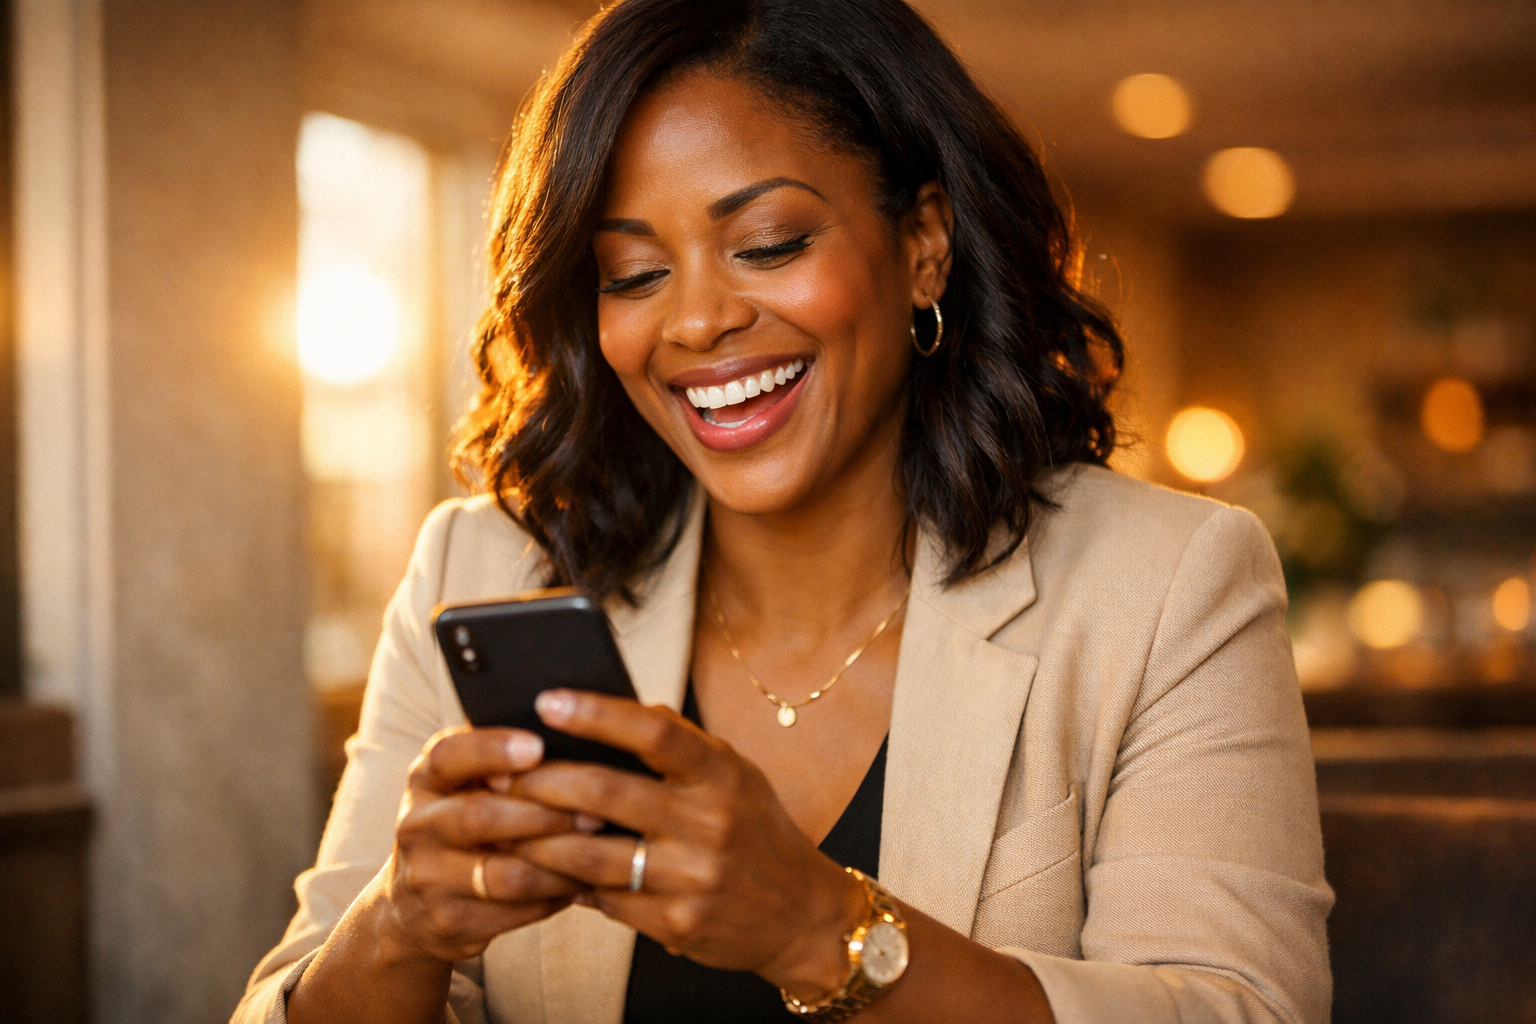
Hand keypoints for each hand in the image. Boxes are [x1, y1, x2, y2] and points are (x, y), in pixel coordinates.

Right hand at [383, 726, 598, 963]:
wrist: (412, 905)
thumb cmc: (463, 823)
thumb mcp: (464, 784)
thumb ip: (501, 760)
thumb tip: (574, 726)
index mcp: (425, 780)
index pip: (449, 756)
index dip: (493, 749)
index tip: (538, 745)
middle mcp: (416, 827)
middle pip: (480, 817)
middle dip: (544, 814)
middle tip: (595, 811)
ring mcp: (428, 879)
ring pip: (506, 874)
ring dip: (560, 863)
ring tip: (599, 850)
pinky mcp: (449, 922)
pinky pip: (516, 911)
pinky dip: (555, 896)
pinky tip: (582, 883)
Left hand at [509, 691, 867, 999]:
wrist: (802, 915)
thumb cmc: (756, 831)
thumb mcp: (734, 774)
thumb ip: (681, 744)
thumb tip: (612, 705)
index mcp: (722, 775)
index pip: (654, 732)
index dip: (596, 713)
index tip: (547, 700)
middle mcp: (710, 824)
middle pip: (605, 793)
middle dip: (540, 782)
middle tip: (498, 772)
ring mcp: (693, 878)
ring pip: (589, 855)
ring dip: (536, 841)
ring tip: (503, 825)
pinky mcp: (677, 923)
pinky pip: (604, 900)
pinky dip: (568, 884)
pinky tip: (545, 871)